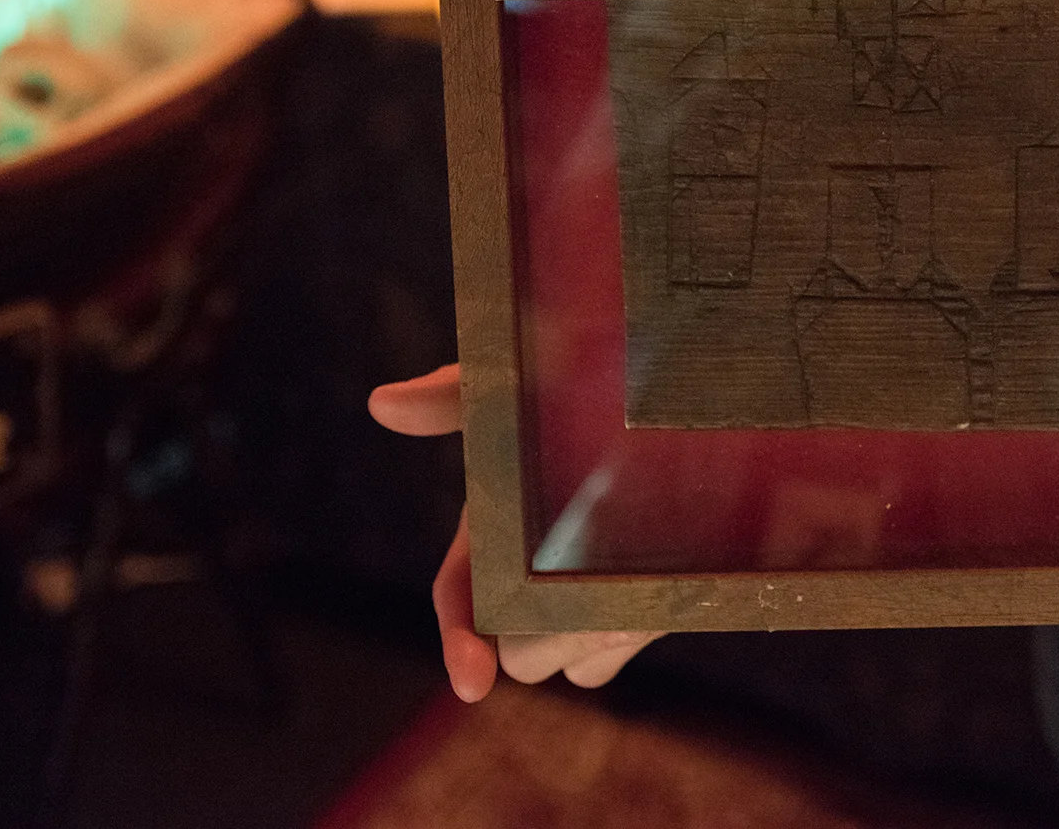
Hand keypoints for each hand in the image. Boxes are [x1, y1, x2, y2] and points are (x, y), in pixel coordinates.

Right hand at [368, 363, 662, 700]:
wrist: (677, 388)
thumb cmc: (580, 375)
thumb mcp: (518, 383)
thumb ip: (457, 396)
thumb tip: (382, 403)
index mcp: (489, 532)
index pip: (457, 602)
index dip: (459, 645)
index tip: (474, 683)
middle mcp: (529, 573)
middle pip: (517, 649)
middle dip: (543, 638)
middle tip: (590, 604)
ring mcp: (580, 596)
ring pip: (565, 664)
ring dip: (588, 642)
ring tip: (629, 596)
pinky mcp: (629, 607)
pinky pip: (606, 663)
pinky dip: (621, 647)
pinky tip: (654, 604)